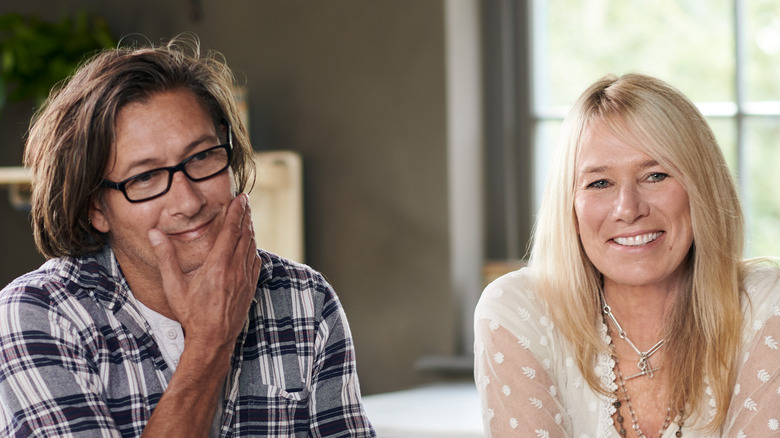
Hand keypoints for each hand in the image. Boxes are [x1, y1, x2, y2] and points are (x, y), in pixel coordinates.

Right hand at [147, 193, 260, 350]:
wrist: (213, 340)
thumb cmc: (191, 315)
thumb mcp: (174, 287)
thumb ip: (166, 257)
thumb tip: (154, 233)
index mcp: (218, 266)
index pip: (231, 231)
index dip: (237, 212)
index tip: (241, 198)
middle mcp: (235, 270)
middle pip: (245, 235)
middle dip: (245, 215)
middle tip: (245, 201)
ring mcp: (245, 279)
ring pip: (251, 247)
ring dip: (250, 230)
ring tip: (247, 217)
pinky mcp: (250, 288)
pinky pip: (255, 261)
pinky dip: (253, 248)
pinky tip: (250, 244)